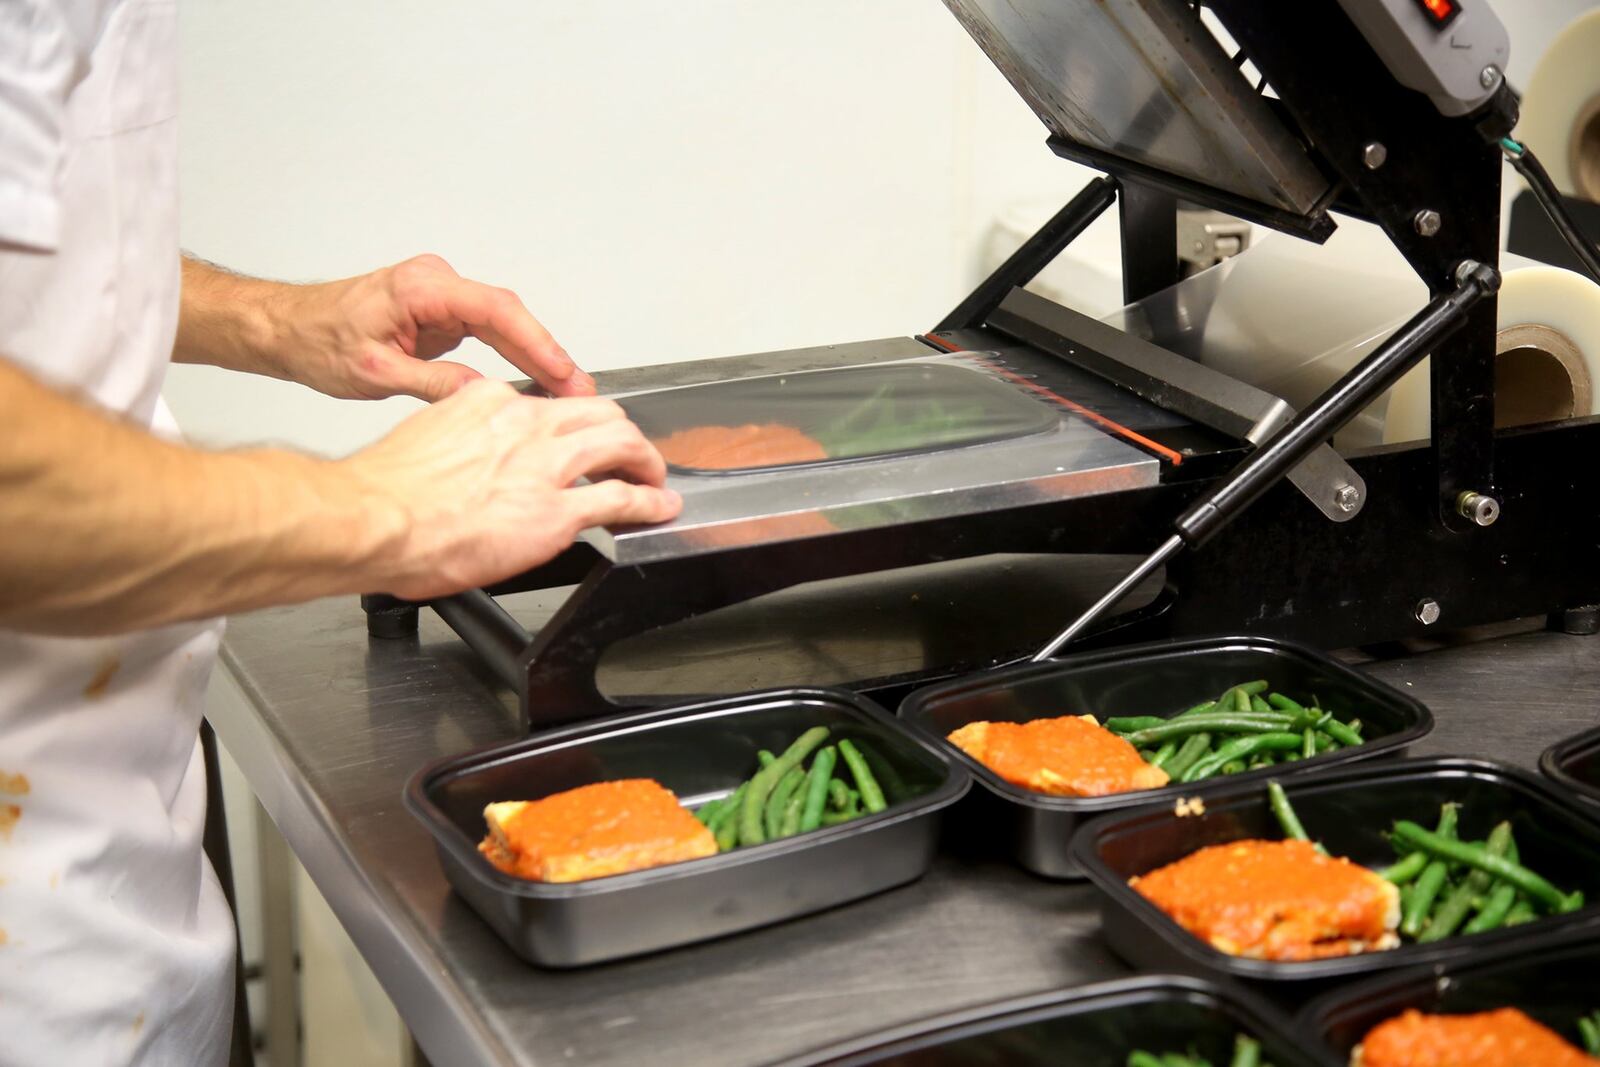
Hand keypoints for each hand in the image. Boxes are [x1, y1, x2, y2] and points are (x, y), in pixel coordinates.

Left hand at [276, 254, 595, 401]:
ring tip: (564, 390)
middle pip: (507, 315)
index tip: (564, 372)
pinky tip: (532, 379)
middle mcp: (434, 282)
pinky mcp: (439, 311)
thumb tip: (486, 396)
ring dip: (533, 356)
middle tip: (578, 390)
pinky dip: (512, 354)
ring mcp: (439, 295)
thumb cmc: (317, 340)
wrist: (285, 330)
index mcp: (419, 288)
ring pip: (501, 323)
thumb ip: (436, 383)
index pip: (495, 311)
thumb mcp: (376, 373)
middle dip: (546, 353)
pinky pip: (487, 330)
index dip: (536, 342)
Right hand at [344, 380, 679, 599]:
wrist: (372, 518)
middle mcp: (525, 424)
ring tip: (653, 475)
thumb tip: (466, 458)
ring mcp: (545, 466)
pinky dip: (650, 502)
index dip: (569, 423)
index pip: (547, 404)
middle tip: (630, 451)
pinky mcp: (555, 512)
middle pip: (598, 413)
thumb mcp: (425, 435)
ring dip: (645, 460)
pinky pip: (621, 499)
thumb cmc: (383, 491)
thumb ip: (459, 438)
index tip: (575, 438)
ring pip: (620, 445)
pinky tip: (659, 507)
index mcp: (490, 401)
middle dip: (622, 432)